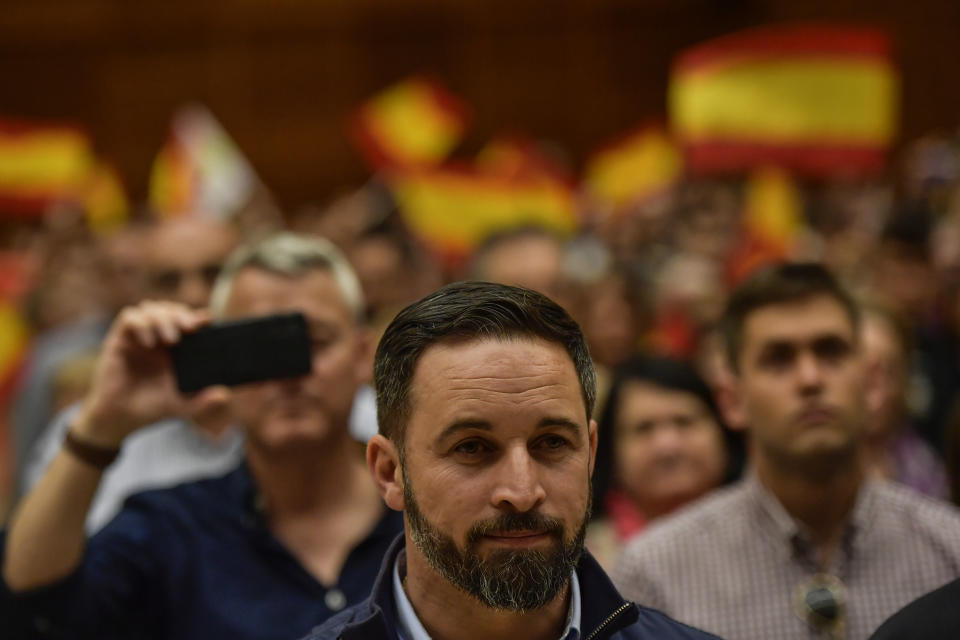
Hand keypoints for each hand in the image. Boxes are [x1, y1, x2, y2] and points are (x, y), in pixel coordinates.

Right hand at [72, 301, 209, 445]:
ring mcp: (139, 337)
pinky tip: (149, 342)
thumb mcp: (181, 405)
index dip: (198, 317)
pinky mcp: (120, 340)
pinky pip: (128, 318)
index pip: (188, 321)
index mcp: (176, 348)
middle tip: (190, 328)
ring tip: (171, 339)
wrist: (120, 419)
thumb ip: (203, 401)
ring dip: (163, 317)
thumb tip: (224, 394)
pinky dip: (140, 324)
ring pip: (151, 308)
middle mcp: (158, 338)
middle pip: (171, 309)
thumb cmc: (151, 408)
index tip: (208, 320)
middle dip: (181, 313)